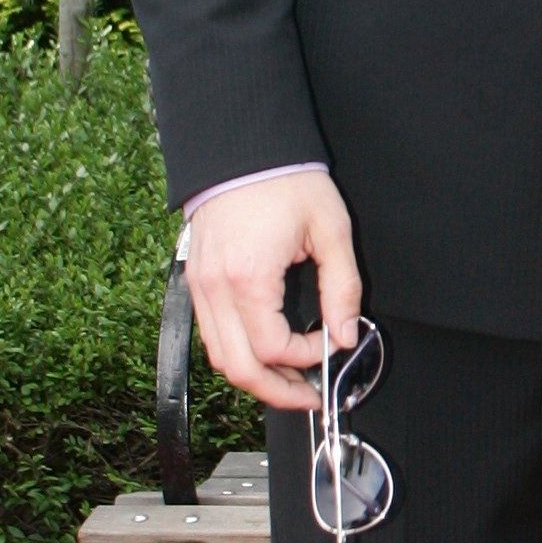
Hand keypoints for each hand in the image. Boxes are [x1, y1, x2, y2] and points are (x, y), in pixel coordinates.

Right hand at [184, 169, 361, 412]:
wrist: (242, 147)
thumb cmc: (285, 180)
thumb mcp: (330, 230)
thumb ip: (343, 288)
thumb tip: (345, 333)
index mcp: (248, 278)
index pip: (273, 349)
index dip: (306, 358)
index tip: (330, 344)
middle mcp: (215, 288)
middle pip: (238, 368)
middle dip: (277, 392)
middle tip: (309, 395)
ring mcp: (199, 286)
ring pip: (220, 357)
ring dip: (256, 377)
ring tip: (289, 382)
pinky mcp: (196, 280)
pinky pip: (212, 334)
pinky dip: (238, 353)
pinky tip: (266, 353)